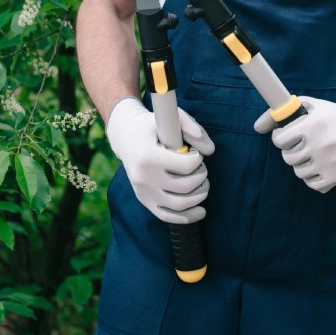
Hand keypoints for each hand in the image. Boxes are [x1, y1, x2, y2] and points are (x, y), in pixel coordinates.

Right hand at [106, 97, 214, 224]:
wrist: (126, 137)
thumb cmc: (152, 126)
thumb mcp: (169, 118)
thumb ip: (191, 127)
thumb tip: (209, 150)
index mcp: (148, 156)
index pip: (186, 166)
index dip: (198, 158)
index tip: (194, 152)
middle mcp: (143, 177)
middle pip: (186, 186)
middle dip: (202, 176)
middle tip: (200, 166)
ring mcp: (143, 192)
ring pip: (180, 205)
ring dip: (200, 195)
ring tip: (202, 183)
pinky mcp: (144, 200)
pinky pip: (167, 216)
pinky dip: (187, 217)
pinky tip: (201, 211)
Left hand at [254, 92, 335, 192]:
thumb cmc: (332, 115)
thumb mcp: (309, 106)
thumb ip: (280, 113)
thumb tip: (256, 127)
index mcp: (314, 124)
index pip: (280, 140)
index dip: (281, 138)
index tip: (287, 136)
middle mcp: (322, 143)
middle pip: (288, 157)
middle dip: (291, 151)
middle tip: (300, 146)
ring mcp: (331, 160)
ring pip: (299, 172)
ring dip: (301, 164)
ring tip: (311, 155)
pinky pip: (312, 184)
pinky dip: (312, 177)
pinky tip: (318, 166)